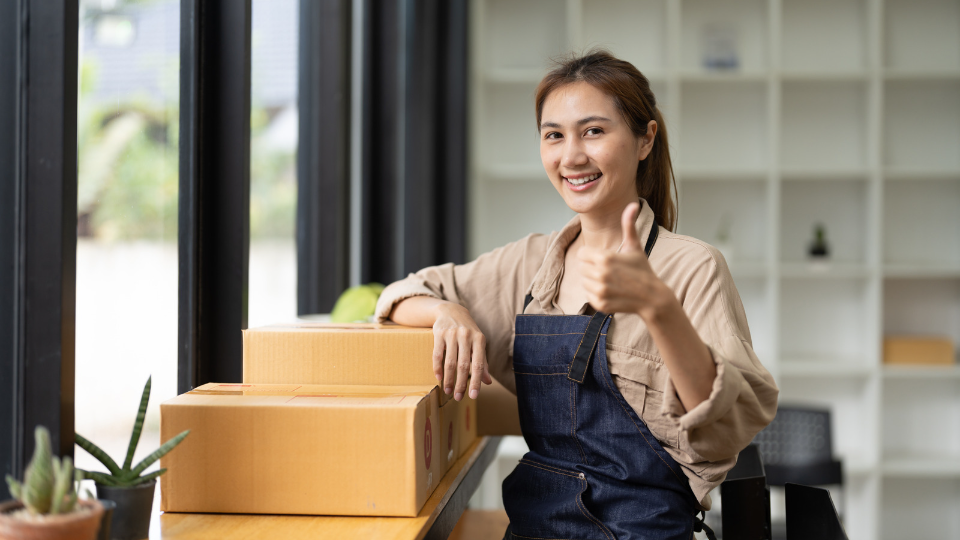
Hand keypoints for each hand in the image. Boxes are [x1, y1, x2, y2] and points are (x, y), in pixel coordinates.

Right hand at [431, 303, 492, 400]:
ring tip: (448, 391)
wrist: (451, 311)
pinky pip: (437, 355)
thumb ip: (483, 362)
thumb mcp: (478, 343)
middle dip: (461, 384)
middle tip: (458, 397)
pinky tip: (439, 378)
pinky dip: (437, 368)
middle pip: (463, 365)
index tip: (473, 396)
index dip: (476, 381)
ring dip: (449, 379)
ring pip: (450, 362)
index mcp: (479, 339)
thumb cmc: (468, 331)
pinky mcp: (439, 333)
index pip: (479, 365)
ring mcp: (452, 334)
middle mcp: (466, 336)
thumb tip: (488, 382)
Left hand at [578, 202, 670, 319]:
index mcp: (605, 258)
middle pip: (581, 267)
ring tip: (610, 281)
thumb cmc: (642, 269)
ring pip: (584, 281)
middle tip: (609, 271)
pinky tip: (610, 291)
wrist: (652, 297)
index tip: (604, 259)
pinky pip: (588, 295)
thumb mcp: (635, 246)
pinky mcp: (600, 305)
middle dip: (592, 268)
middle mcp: (600, 275)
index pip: (582, 253)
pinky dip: (596, 294)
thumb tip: (632, 204)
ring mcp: (600, 291)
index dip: (591, 255)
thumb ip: (629, 225)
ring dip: (593, 281)